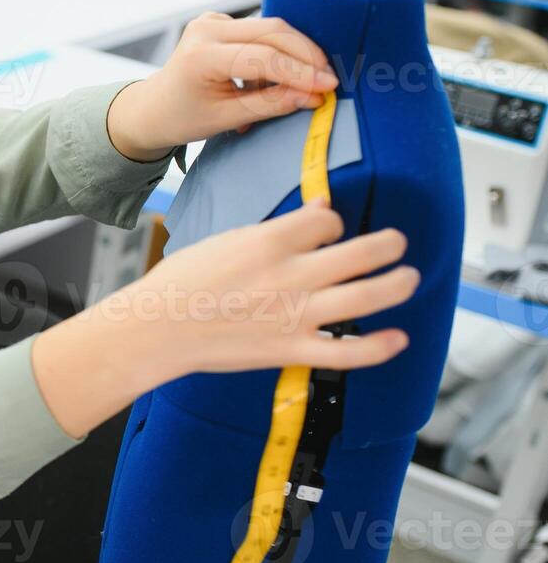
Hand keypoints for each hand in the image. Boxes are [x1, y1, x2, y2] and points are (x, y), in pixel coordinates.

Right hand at [31, 200, 417, 437]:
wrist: (156, 329)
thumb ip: (275, 230)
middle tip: (396, 242)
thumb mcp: (225, 240)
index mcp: (269, 242)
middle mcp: (290, 275)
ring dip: (398, 284)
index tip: (330, 229)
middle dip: (388, 243)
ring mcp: (294, 314)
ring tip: (408, 277)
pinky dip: (378, 348)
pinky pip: (347, 352)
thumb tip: (318, 210)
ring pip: (367, 296)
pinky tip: (398, 339)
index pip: (327, 219)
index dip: (334, 221)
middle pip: (361, 250)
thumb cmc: (181, 283)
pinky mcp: (291, 349)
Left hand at [105, 12, 339, 160]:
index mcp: (200, 55)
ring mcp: (212, 20)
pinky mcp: (221, 21)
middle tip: (330, 80)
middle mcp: (206, 29)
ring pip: (271, 29)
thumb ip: (269, 105)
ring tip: (301, 87)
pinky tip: (275, 81)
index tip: (328, 87)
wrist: (153, 108)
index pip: (263, 57)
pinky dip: (276, 55)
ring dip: (293, 56)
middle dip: (306, 56)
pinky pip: (261, 33)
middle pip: (273, 32)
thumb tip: (312, 97)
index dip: (300, 72)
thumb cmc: (182, 118)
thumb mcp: (225, 119)